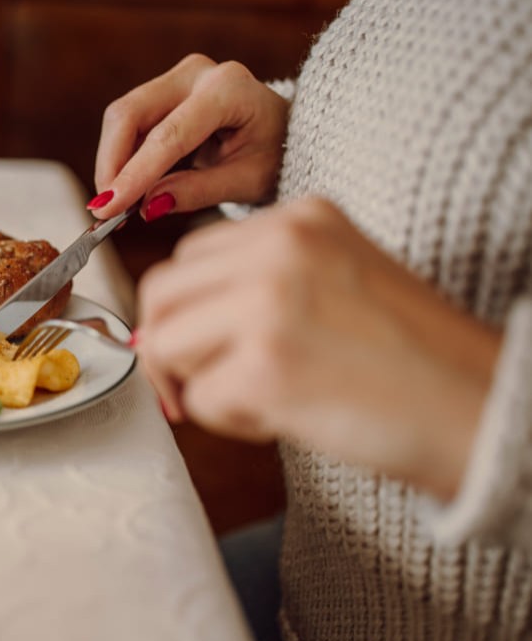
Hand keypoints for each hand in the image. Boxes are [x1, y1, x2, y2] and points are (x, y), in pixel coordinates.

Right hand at [90, 54, 288, 220]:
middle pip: (130, 114)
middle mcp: (197, 73)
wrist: (282, 131)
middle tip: (105, 210)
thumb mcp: (248, 181)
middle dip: (111, 164)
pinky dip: (122, 159)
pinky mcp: (162, 91)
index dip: (134, 174)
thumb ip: (199, 192)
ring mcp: (176, 78)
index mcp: (228, 89)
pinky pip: (128, 124)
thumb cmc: (274, 154)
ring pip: (122, 118)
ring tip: (119, 206)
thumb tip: (148, 206)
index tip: (108, 209)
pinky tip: (128, 189)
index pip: (168, 135)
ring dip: (112, 164)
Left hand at [135, 197, 501, 498]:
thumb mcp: (335, 282)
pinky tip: (286, 417)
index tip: (203, 350)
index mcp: (301, 219)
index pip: (191, 255)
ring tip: (261, 400)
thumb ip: (256, 284)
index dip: (186, 312)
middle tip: (199, 389)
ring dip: (197, 383)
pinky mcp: (264, 366)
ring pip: (164, 342)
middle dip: (169, 347)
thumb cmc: (412, 360)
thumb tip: (158, 326)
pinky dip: (230, 421)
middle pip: (161, 292)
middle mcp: (280, 247)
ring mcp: (269, 303)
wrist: (482, 408)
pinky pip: (199, 399)